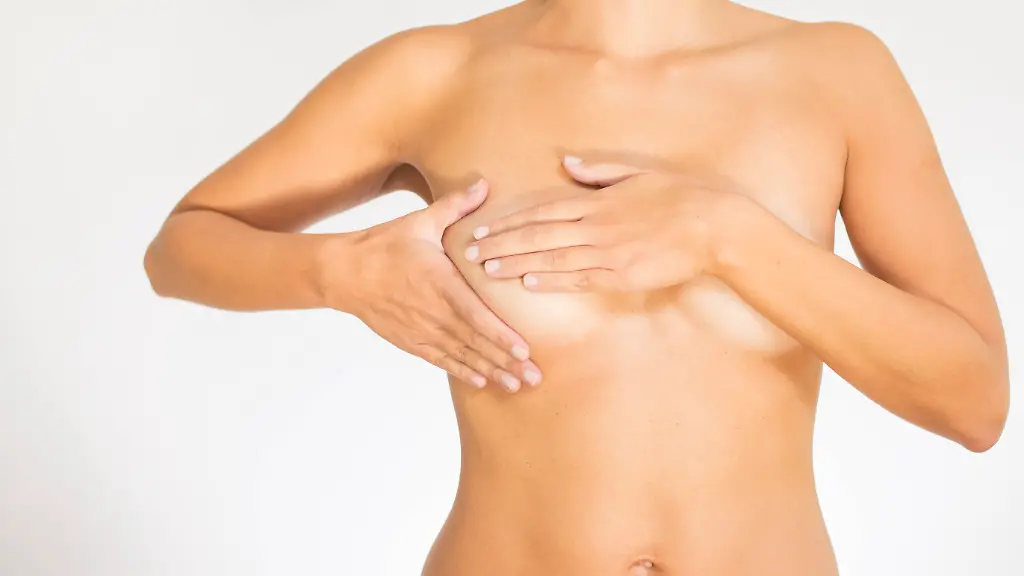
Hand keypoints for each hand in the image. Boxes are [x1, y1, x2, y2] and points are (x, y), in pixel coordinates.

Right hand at [321, 179, 540, 391]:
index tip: (524, 349)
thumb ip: (455, 205)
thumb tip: (484, 183)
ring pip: (462, 356)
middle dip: (507, 362)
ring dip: (490, 372)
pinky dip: (463, 371)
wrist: (344, 273)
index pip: (476, 316)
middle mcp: (433, 314)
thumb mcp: (421, 221)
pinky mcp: (410, 341)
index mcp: (440, 284)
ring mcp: (421, 331)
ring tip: (516, 386)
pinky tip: (483, 382)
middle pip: (475, 343)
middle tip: (534, 377)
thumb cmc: (385, 245)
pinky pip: (441, 361)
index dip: (501, 336)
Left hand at [464, 157, 743, 291]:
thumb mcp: (640, 173)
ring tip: (490, 270)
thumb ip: (601, 171)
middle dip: (503, 245)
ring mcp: (609, 253)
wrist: (716, 227)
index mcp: (599, 201)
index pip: (544, 212)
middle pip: (539, 236)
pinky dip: (552, 281)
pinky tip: (529, 284)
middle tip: (472, 253)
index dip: (511, 222)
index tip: (485, 229)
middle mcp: (597, 227)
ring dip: (518, 265)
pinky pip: (580, 279)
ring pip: (554, 260)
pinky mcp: (623, 275)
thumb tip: (569, 164)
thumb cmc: (682, 196)